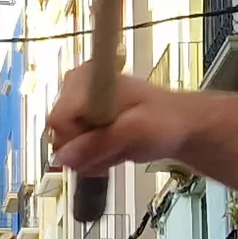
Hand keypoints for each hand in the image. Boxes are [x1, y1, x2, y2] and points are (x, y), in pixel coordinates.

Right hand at [45, 72, 195, 174]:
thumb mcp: (137, 131)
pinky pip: (72, 153)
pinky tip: (112, 152)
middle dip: (85, 149)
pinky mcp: (81, 124)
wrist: (179, 125)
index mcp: (89, 79)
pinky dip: (92, 159)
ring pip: (64, 147)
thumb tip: (63, 157)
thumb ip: (100, 143)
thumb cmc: (165, 120)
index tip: (101, 144)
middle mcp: (77, 90)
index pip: (59, 118)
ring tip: (118, 149)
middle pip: (58, 134)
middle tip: (116, 147)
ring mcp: (77, 108)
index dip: (75, 139)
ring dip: (91, 156)